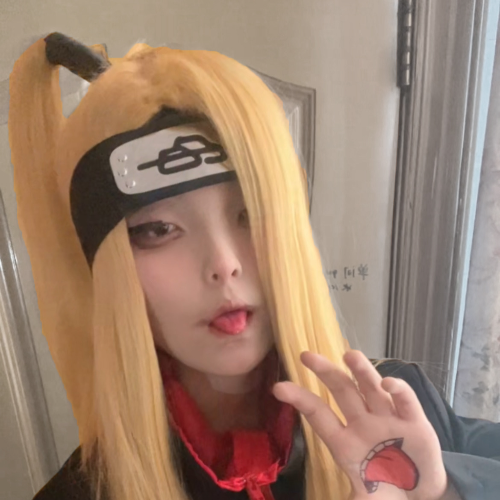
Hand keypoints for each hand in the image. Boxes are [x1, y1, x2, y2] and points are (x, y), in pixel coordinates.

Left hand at [273, 351, 448, 499]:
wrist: (421, 498)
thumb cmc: (385, 491)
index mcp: (345, 441)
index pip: (318, 414)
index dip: (300, 400)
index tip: (278, 387)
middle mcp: (363, 423)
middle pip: (342, 391)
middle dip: (326, 372)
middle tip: (306, 355)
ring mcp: (388, 419)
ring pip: (371, 388)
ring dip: (361, 371)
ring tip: (349, 355)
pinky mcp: (415, 422)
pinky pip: (405, 401)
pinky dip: (398, 390)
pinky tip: (388, 383)